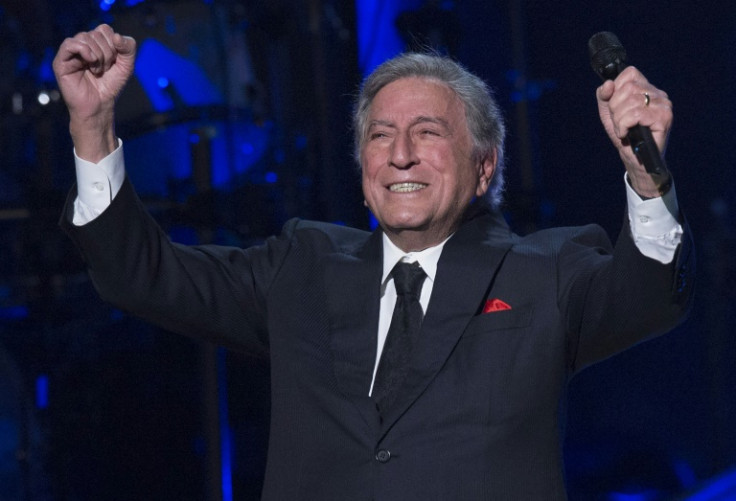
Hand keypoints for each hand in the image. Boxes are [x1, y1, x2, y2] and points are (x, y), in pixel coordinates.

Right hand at [52, 24, 136, 161]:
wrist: (100, 105)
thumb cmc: (111, 86)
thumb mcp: (126, 66)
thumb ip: (128, 48)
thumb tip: (116, 36)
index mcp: (95, 44)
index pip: (104, 29)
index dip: (113, 44)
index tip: (114, 62)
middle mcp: (82, 45)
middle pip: (96, 33)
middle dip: (107, 53)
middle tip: (105, 69)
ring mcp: (70, 52)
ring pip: (85, 37)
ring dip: (98, 56)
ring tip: (97, 71)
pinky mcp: (61, 61)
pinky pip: (70, 44)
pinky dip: (84, 51)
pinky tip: (90, 63)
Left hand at [596, 66, 672, 197]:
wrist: (635, 159)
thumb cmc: (624, 135)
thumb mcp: (609, 113)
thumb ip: (604, 96)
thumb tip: (608, 83)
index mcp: (647, 89)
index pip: (629, 73)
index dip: (616, 91)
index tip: (616, 108)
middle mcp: (658, 94)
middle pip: (627, 88)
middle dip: (615, 108)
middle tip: (619, 123)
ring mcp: (663, 105)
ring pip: (630, 102)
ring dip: (619, 120)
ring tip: (623, 130)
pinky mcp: (664, 117)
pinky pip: (635, 114)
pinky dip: (624, 126)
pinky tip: (626, 134)